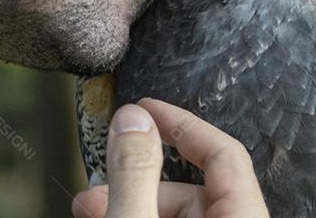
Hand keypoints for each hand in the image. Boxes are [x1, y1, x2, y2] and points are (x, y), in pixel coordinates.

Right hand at [71, 97, 268, 217]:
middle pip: (195, 190)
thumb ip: (135, 174)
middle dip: (138, 180)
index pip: (224, 153)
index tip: (144, 108)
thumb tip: (133, 120)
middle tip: (94, 192)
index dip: (181, 124)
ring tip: (90, 213)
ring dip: (132, 204)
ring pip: (180, 217)